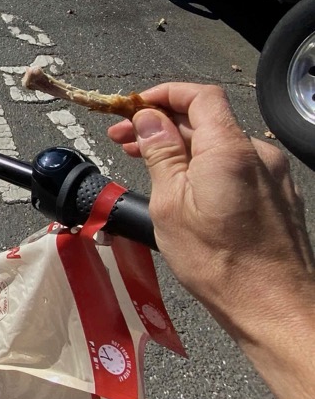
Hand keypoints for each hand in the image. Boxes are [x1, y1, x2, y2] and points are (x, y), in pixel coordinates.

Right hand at [107, 83, 314, 340]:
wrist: (272, 304)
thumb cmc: (218, 262)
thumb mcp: (170, 205)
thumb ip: (161, 155)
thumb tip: (149, 119)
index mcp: (229, 149)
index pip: (198, 96)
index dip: (162, 95)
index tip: (132, 108)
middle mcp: (257, 153)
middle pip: (207, 120)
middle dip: (162, 124)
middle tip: (123, 139)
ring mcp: (271, 174)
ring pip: (220, 145)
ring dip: (181, 147)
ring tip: (145, 163)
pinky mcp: (276, 195)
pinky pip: (235, 167)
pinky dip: (204, 166)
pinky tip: (182, 188)